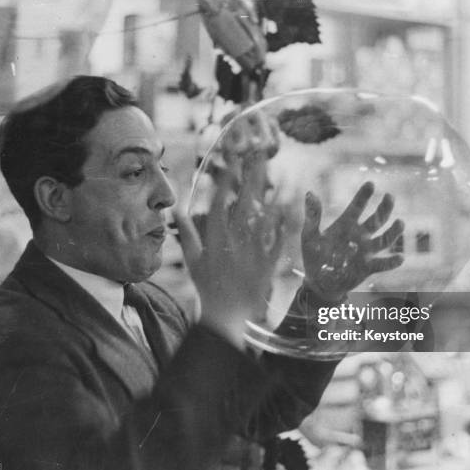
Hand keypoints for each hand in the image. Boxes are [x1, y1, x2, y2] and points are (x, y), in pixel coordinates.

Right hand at [175, 170, 283, 348]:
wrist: (228, 315)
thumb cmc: (208, 288)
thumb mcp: (193, 260)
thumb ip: (187, 233)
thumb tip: (177, 210)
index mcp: (215, 239)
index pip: (219, 202)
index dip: (226, 181)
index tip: (232, 161)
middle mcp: (234, 241)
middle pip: (244, 202)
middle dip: (251, 176)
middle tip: (259, 154)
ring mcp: (253, 251)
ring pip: (265, 216)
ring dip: (274, 194)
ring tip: (283, 174)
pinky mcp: (268, 262)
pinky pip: (278, 238)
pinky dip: (284, 221)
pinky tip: (291, 205)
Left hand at [301, 182, 403, 301]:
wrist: (319, 282)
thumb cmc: (314, 256)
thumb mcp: (310, 236)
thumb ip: (312, 216)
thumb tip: (309, 193)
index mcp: (346, 224)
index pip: (357, 206)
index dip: (363, 195)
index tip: (370, 184)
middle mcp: (360, 235)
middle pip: (377, 219)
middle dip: (384, 208)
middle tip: (390, 197)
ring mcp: (366, 250)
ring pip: (385, 239)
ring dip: (393, 231)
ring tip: (400, 222)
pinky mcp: (368, 267)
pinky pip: (383, 264)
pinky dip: (392, 261)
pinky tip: (400, 257)